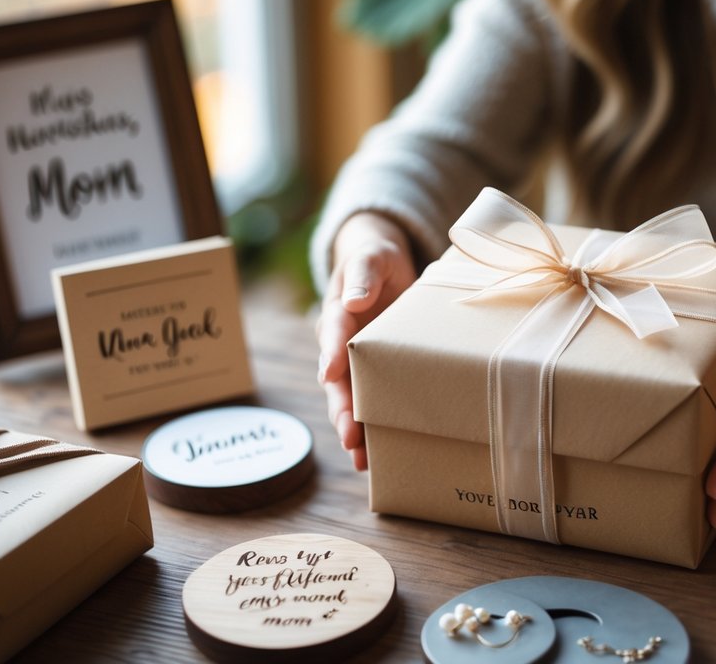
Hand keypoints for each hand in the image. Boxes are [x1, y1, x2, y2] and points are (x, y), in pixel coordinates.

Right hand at [316, 212, 416, 469]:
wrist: (385, 270)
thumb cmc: (376, 261)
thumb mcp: (372, 257)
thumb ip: (363, 275)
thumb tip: (354, 301)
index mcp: (338, 315)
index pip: (333, 334)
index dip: (332, 352)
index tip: (330, 371)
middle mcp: (341, 346)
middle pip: (337, 382)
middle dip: (342, 409)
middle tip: (349, 435)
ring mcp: (357, 364)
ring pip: (351, 400)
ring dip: (355, 429)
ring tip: (362, 458)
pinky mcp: (376, 375)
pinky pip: (372, 404)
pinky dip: (374, 429)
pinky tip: (379, 455)